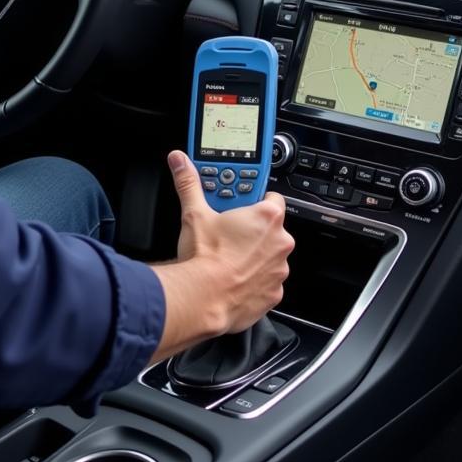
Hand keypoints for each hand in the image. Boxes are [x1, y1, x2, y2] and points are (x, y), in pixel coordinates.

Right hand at [149, 151, 294, 361]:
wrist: (203, 299)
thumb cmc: (204, 257)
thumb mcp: (194, 213)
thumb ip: (189, 183)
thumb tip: (180, 162)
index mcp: (267, 217)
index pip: (271, 198)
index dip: (254, 201)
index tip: (240, 206)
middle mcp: (280, 242)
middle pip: (270, 229)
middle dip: (252, 231)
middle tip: (228, 234)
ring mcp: (279, 270)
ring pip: (269, 256)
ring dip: (254, 256)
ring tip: (228, 258)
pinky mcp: (274, 294)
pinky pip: (267, 282)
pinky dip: (254, 281)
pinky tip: (234, 278)